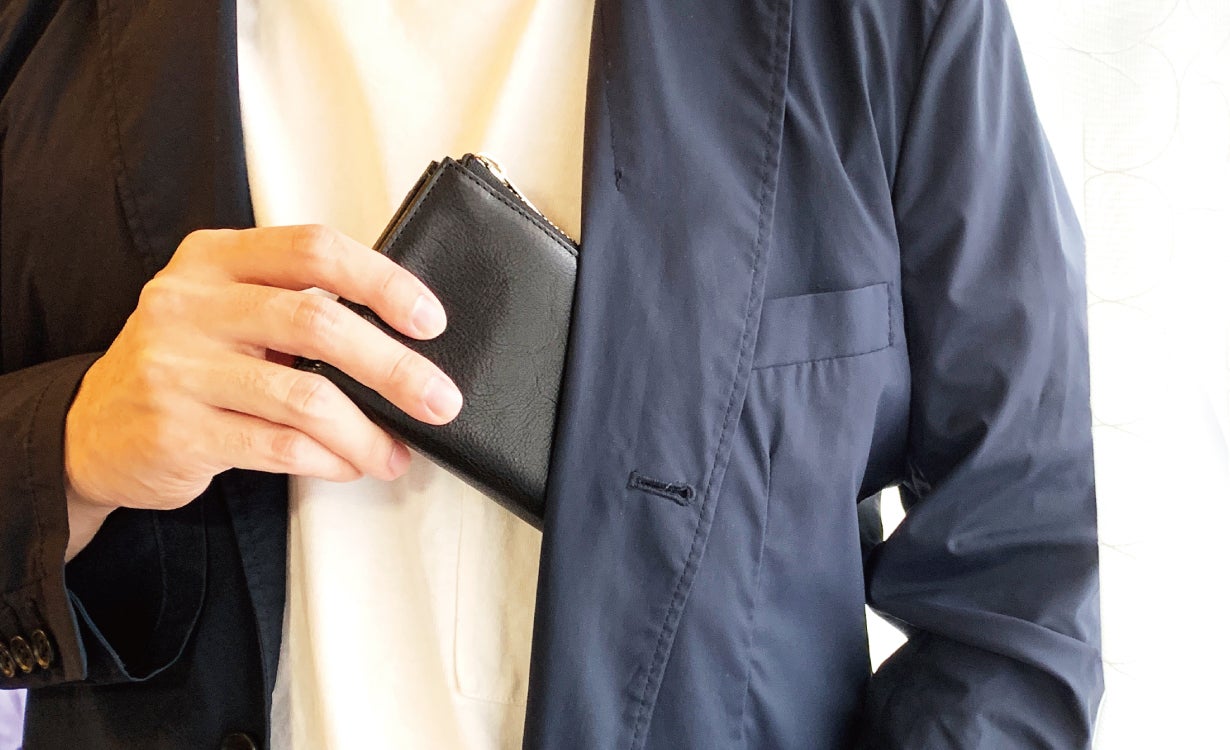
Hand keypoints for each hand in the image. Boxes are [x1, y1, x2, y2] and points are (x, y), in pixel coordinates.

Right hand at [63, 225, 460, 523]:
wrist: (93, 432)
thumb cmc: (187, 366)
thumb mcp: (225, 311)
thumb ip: (294, 305)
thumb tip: (403, 339)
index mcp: (212, 258)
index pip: (312, 249)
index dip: (381, 281)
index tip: (430, 319)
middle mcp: (189, 303)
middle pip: (316, 323)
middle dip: (393, 367)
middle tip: (440, 399)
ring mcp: (177, 367)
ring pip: (304, 396)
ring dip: (367, 431)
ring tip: (396, 452)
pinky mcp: (177, 430)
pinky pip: (278, 445)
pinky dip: (329, 458)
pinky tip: (350, 463)